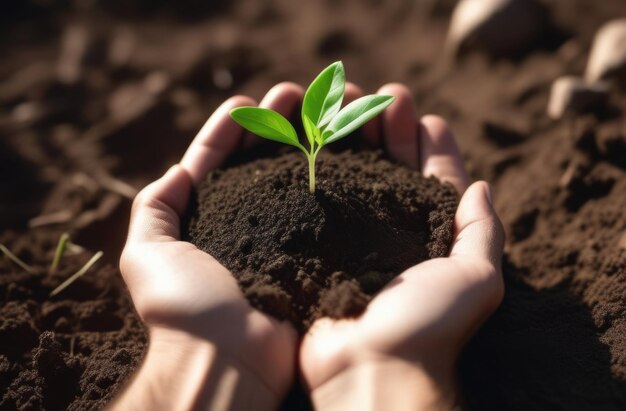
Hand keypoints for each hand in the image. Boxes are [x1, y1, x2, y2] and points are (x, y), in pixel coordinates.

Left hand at [114, 83, 304, 410]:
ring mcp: (281, 236)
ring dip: (308, 137)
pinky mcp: (312, 250)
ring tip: (324, 107)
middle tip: (296, 93)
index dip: (230, 128)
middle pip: (261, 161)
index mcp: (205, 219)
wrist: (231, 359)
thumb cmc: (186, 309)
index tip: (247, 99)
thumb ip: (154, 210)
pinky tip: (344, 147)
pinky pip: (324, 204)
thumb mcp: (148, 255)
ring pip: (296, 174)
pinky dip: (333, 173)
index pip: (215, 161)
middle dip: (276, 123)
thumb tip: (176, 173)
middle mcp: (245, 224)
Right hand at [300, 84, 504, 409]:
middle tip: (385, 97)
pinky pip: (317, 197)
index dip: (434, 149)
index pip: (436, 183)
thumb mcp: (476, 280)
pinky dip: (318, 167)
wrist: (367, 369)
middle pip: (393, 171)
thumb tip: (481, 187)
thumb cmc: (426, 327)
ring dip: (356, 139)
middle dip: (391, 132)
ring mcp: (351, 239)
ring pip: (354, 176)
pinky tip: (316, 142)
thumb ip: (483, 233)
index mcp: (430, 240)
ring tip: (352, 105)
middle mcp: (391, 236)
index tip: (427, 118)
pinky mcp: (316, 245)